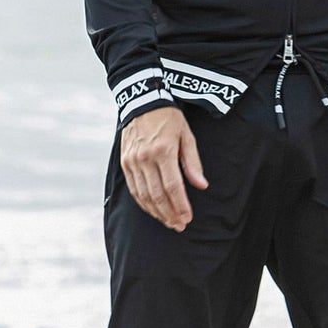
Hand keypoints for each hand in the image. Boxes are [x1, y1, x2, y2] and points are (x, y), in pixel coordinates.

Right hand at [120, 106, 207, 230]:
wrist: (142, 101)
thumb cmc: (170, 119)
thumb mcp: (187, 136)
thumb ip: (193, 163)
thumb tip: (202, 186)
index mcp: (163, 151)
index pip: (173, 187)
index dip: (181, 206)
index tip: (188, 219)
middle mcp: (145, 158)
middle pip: (157, 195)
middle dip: (169, 214)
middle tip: (179, 226)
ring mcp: (133, 161)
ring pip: (144, 195)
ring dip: (156, 212)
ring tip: (168, 222)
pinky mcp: (125, 162)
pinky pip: (134, 188)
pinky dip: (143, 203)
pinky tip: (153, 210)